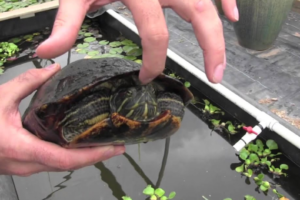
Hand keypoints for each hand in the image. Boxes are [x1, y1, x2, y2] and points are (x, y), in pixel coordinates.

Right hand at [0, 64, 124, 175]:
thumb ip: (27, 83)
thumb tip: (52, 69)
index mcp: (22, 149)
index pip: (65, 159)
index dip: (92, 155)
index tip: (113, 148)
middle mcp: (27, 163)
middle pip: (69, 165)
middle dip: (95, 157)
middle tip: (117, 144)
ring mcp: (25, 167)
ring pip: (61, 165)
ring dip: (84, 157)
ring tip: (104, 144)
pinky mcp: (23, 163)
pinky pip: (52, 161)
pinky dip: (70, 155)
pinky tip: (80, 144)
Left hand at [36, 0, 237, 83]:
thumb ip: (65, 22)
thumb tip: (47, 53)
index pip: (156, 34)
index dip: (153, 61)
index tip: (146, 78)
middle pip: (200, 15)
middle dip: (210, 49)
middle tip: (215, 79)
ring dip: (221, 29)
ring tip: (224, 60)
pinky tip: (234, 14)